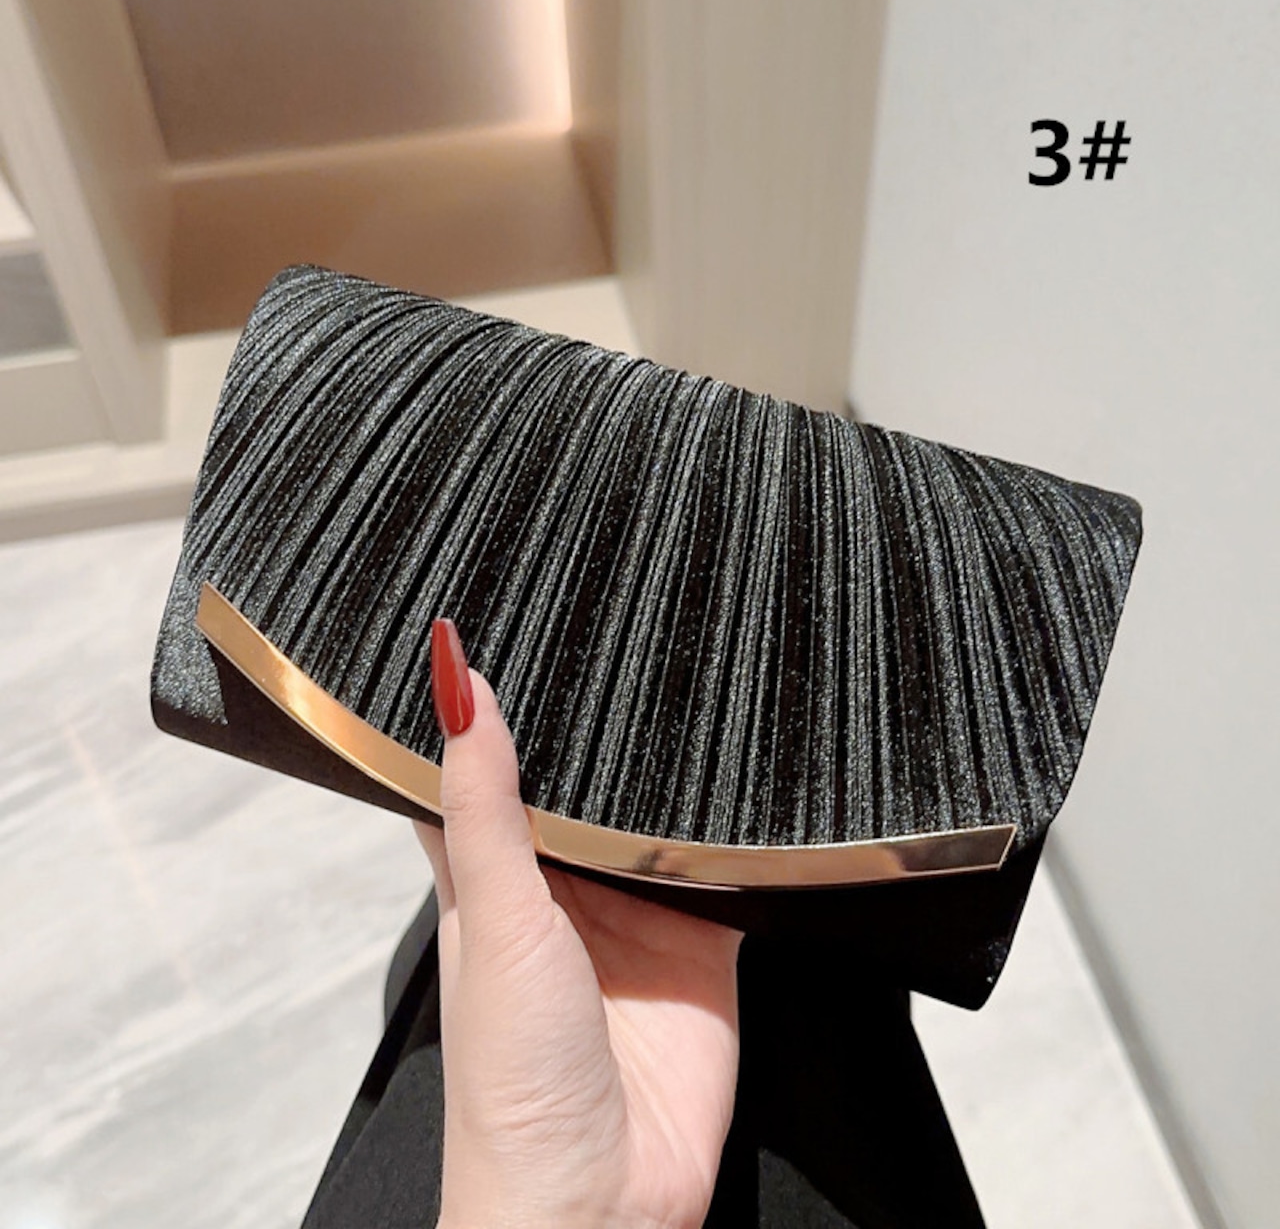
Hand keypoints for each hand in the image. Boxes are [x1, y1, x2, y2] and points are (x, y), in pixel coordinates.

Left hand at [415, 620, 742, 1228]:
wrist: (603, 1202)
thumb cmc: (513, 1084)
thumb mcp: (495, 918)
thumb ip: (485, 804)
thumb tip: (461, 691)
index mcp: (490, 879)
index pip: (479, 771)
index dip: (485, 711)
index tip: (496, 627)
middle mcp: (561, 890)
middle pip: (577, 785)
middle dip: (594, 728)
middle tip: (612, 629)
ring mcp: (634, 914)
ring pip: (652, 816)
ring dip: (664, 772)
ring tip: (682, 674)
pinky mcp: (701, 940)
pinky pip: (722, 866)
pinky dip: (732, 829)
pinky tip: (744, 775)